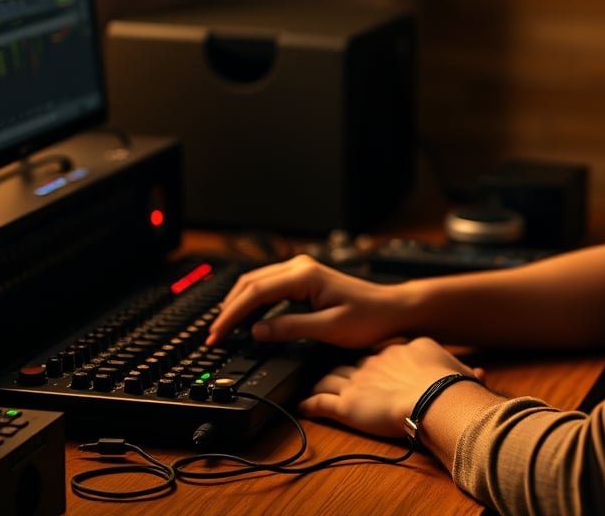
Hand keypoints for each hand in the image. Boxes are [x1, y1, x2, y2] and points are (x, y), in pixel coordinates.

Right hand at [205, 254, 401, 348]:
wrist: (391, 309)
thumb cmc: (367, 318)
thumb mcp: (329, 328)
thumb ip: (290, 328)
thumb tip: (257, 331)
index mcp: (304, 275)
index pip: (255, 293)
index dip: (232, 315)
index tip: (217, 335)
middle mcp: (300, 267)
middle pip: (250, 283)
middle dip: (229, 310)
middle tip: (213, 336)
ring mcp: (302, 271)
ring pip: (257, 283)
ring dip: (238, 305)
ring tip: (223, 329)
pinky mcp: (305, 280)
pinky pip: (269, 287)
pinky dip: (252, 302)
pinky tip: (246, 319)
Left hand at [300, 336, 486, 440]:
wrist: (435, 397)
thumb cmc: (449, 385)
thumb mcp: (458, 370)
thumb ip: (465, 371)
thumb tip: (481, 375)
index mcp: (400, 349)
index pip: (379, 351)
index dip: (371, 357)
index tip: (369, 361)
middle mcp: (375, 360)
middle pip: (351, 360)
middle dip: (341, 365)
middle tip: (332, 369)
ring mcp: (358, 382)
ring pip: (330, 378)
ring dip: (320, 381)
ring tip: (311, 384)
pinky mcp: (347, 405)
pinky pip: (321, 403)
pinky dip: (309, 404)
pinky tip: (302, 405)